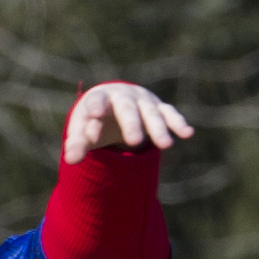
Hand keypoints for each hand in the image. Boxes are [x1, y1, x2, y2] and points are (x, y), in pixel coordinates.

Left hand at [65, 80, 193, 162]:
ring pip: (151, 113)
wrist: (113, 102)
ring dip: (158, 128)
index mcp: (100, 98)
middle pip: (127, 109)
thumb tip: (70, 161)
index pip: (97, 101)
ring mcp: (143, 101)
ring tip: (165, 146)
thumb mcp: (82, 131)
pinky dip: (178, 123)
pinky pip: (169, 115)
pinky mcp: (159, 108)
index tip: (95, 115)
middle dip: (131, 124)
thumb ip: (77, 144)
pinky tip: (187, 134)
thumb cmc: (94, 120)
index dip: (97, 107)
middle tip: (133, 142)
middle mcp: (123, 97)